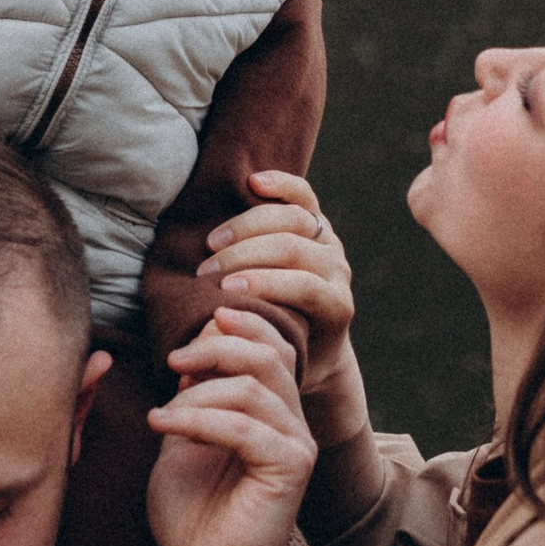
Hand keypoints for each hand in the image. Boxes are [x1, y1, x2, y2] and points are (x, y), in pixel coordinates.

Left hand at [148, 302, 315, 545]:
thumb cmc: (189, 514)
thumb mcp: (182, 438)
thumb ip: (192, 395)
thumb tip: (195, 345)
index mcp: (272, 412)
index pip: (273, 346)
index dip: (239, 324)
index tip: (187, 334)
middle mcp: (292, 424)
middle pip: (269, 356)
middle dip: (216, 347)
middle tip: (172, 361)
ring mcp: (297, 445)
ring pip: (254, 387)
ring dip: (196, 395)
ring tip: (162, 417)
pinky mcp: (291, 470)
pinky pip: (246, 427)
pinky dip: (198, 420)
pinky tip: (161, 426)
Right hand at [204, 171, 364, 436]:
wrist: (315, 346)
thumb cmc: (285, 358)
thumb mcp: (277, 362)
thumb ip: (256, 347)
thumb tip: (214, 335)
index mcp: (337, 308)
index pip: (306, 287)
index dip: (267, 285)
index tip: (225, 292)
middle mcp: (339, 271)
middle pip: (295, 249)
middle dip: (246, 257)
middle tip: (205, 271)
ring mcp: (329, 244)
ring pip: (295, 218)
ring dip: (247, 227)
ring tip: (213, 243)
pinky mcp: (317, 223)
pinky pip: (303, 195)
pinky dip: (280, 185)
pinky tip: (253, 183)